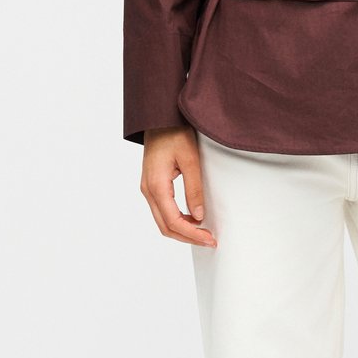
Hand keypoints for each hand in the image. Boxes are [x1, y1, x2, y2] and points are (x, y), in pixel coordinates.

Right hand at [141, 125, 217, 247]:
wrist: (160, 117)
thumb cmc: (174, 132)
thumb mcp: (190, 158)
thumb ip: (194, 187)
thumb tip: (198, 216)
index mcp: (156, 185)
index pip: (173, 221)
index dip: (192, 234)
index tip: (209, 238)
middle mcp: (148, 190)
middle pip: (165, 226)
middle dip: (187, 237)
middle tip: (209, 240)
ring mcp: (147, 188)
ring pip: (162, 220)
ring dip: (182, 230)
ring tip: (203, 232)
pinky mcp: (152, 185)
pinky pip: (162, 210)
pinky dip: (176, 219)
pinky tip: (191, 219)